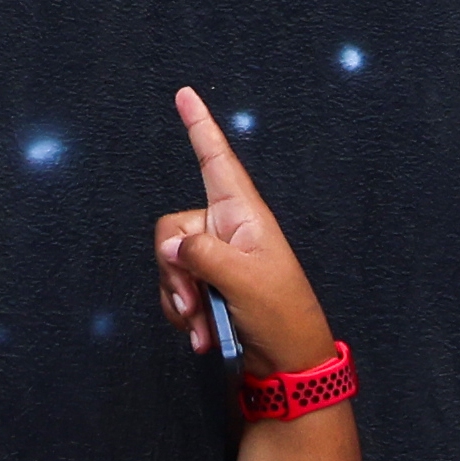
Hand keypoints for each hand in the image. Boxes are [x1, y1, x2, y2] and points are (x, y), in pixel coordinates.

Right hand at [151, 86, 335, 376]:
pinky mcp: (208, 287)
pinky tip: (201, 335)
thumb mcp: (243, 281)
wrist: (290, 366)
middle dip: (174, 268)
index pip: (217, 162)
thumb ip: (200, 253)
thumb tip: (170, 245)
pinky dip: (182, 312)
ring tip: (203, 326)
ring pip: (169, 262)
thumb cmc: (282, 316)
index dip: (201, 128)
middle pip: (172, 226)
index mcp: (244, 216)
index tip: (186, 94)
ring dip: (179, 298)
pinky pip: (174, 288)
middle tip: (193, 303)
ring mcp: (216, 260)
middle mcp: (227, 231)